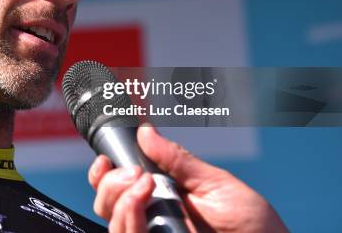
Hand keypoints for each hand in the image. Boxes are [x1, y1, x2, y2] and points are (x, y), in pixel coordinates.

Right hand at [88, 125, 288, 232]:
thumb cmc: (252, 223)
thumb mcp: (214, 182)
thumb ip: (177, 159)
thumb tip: (146, 131)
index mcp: (162, 197)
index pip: (117, 188)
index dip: (103, 174)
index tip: (105, 160)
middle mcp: (152, 219)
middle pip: (106, 203)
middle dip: (111, 182)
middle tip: (137, 173)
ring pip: (112, 222)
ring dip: (120, 197)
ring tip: (145, 186)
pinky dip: (129, 217)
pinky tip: (144, 203)